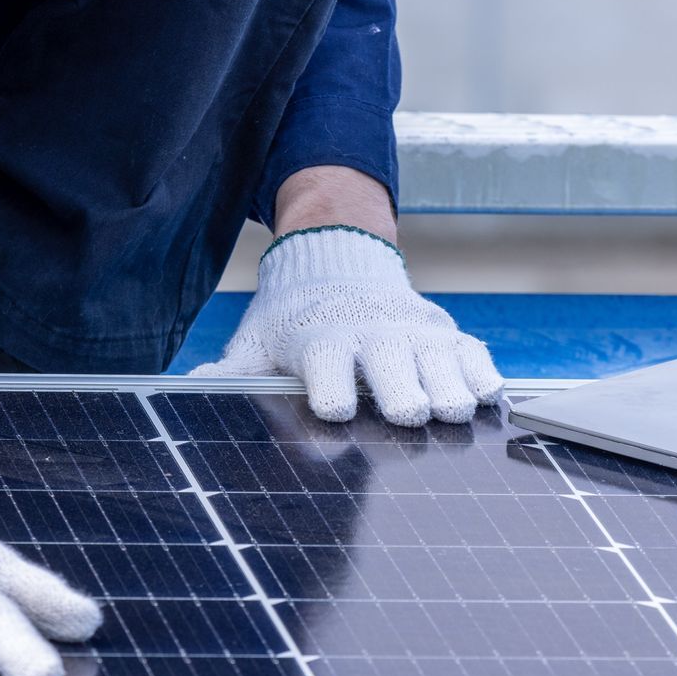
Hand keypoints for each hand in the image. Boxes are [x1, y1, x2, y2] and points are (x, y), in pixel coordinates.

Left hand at [189, 226, 503, 425]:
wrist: (338, 262)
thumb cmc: (292, 319)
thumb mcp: (256, 340)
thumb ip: (232, 370)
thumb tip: (190, 386)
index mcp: (322, 340)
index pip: (328, 366)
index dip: (331, 391)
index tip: (333, 410)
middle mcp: (373, 334)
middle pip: (395, 367)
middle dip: (403, 393)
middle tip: (407, 413)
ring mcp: (415, 333)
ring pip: (443, 363)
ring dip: (450, 389)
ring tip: (452, 411)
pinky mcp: (446, 333)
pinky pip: (475, 354)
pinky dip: (483, 376)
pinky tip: (486, 397)